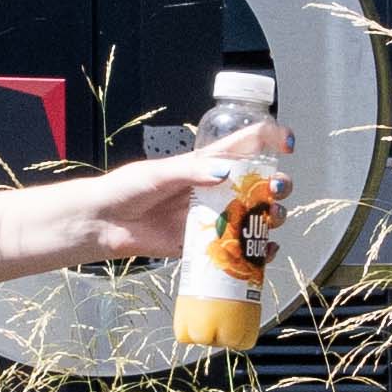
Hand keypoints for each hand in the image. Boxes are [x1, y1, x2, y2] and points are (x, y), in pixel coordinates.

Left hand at [30, 116, 277, 271]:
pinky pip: (237, 249)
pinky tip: (263, 253)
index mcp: (206, 163)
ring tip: (268, 222)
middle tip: (275, 193)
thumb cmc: (127, 189)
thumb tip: (225, 173)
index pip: (247, 143)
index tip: (287, 144)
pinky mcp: (204, 245)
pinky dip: (255, 252)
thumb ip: (190, 172)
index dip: (272, 138)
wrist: (104, 224)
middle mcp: (215, 189)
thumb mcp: (158, 174)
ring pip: (254, 216)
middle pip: (260, 183)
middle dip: (277, 186)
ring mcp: (212, 218)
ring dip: (270, 218)